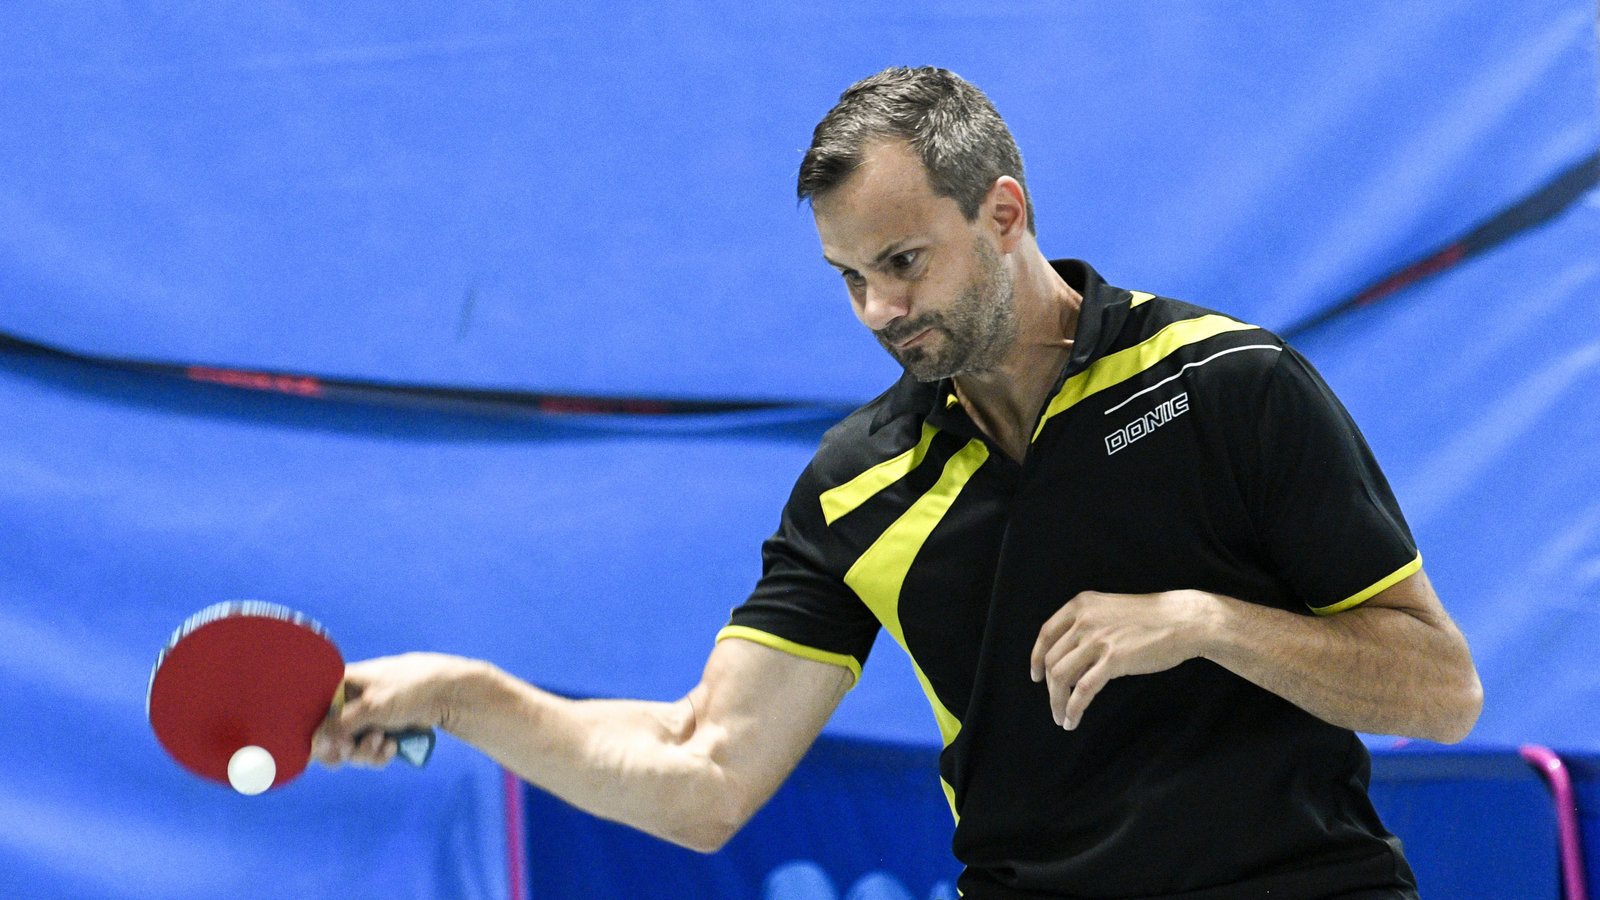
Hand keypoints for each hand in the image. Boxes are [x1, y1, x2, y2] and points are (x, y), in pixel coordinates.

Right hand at [313, 652, 469, 768]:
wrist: (447, 695)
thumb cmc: (408, 690)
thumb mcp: (371, 706)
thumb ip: (340, 725)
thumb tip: (315, 744)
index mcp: (341, 684)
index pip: (312, 711)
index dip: (315, 733)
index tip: (324, 746)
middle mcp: (349, 701)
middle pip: (328, 737)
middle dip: (344, 748)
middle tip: (352, 749)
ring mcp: (365, 718)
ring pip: (350, 749)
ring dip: (365, 753)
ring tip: (384, 742)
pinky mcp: (381, 732)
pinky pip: (369, 753)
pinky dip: (379, 755)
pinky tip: (392, 747)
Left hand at [1029, 590, 1216, 729]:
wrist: (1183, 620)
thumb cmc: (1151, 618)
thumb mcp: (1109, 612)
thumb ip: (1087, 629)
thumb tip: (1070, 664)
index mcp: (1080, 605)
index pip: (1046, 634)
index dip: (1036, 658)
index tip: (1036, 676)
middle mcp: (1084, 620)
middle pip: (1051, 659)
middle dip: (1050, 687)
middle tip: (1055, 704)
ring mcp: (1097, 639)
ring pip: (1061, 676)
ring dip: (1057, 701)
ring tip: (1061, 717)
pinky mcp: (1113, 659)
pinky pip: (1083, 690)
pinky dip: (1073, 708)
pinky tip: (1073, 720)